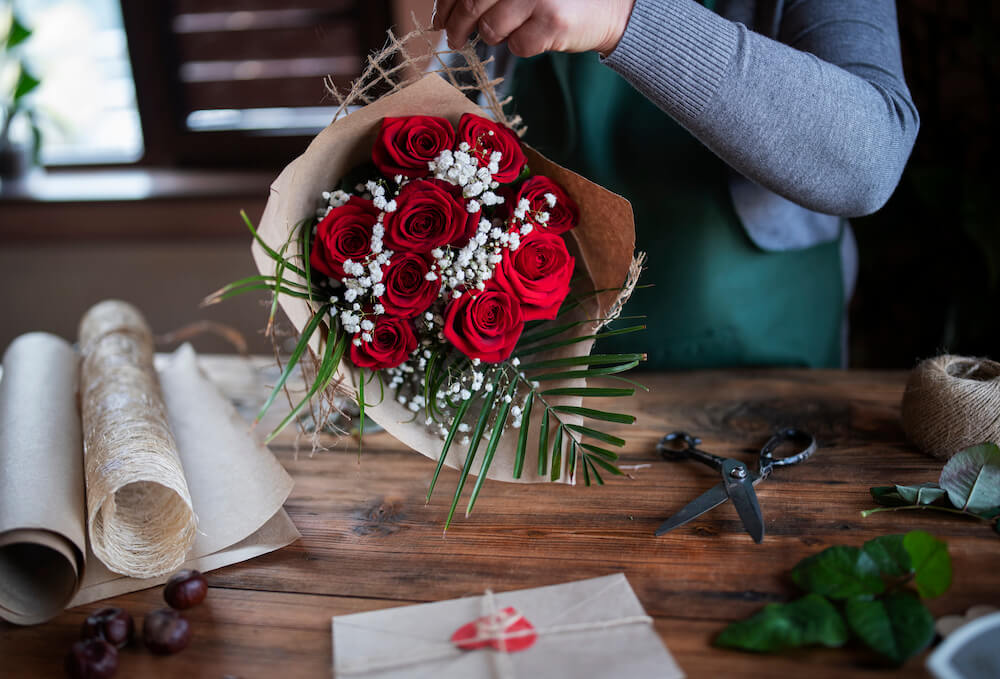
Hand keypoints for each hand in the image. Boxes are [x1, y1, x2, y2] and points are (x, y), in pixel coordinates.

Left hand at [432, 0, 635, 57]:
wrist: (612, 6)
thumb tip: (447, 10)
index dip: (447, 3)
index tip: (440, 17)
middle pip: (472, 3)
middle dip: (457, 26)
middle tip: (454, 38)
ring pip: (492, 29)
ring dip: (495, 36)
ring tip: (510, 30)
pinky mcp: (552, 22)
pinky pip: (518, 46)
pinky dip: (522, 46)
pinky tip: (536, 36)